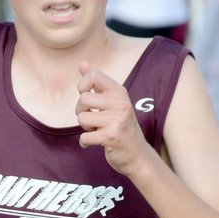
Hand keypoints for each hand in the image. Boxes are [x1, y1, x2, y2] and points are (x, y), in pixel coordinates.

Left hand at [76, 61, 150, 175]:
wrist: (137, 155)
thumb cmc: (120, 126)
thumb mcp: (112, 101)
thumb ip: (96, 82)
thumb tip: (82, 62)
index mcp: (119, 92)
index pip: (93, 76)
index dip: (83, 86)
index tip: (87, 96)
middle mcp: (120, 104)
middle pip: (83, 99)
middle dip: (81, 111)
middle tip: (93, 120)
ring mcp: (117, 120)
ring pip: (82, 118)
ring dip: (85, 128)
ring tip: (98, 130)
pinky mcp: (111, 137)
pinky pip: (84, 137)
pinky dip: (85, 142)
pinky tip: (94, 142)